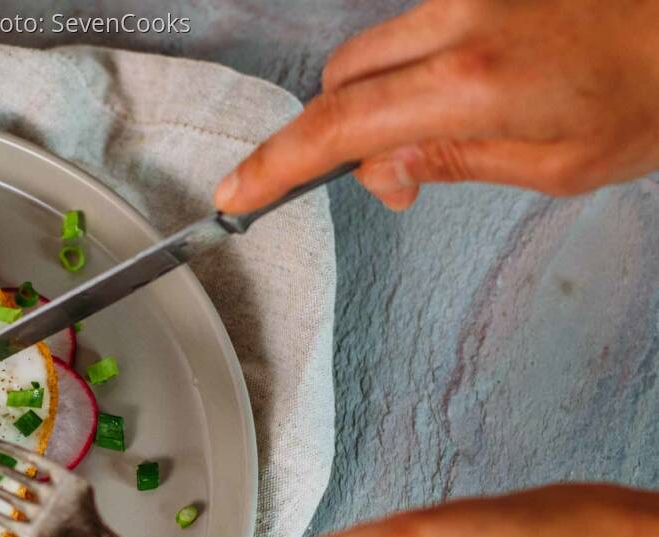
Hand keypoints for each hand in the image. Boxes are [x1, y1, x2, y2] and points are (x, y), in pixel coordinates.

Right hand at [214, 0, 658, 211]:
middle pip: (340, 82)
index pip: (339, 127)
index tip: (238, 193)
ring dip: (377, 102)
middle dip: (338, 137)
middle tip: (394, 182)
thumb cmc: (651, 98)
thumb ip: (454, 161)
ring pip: (371, 52)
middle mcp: (457, 24)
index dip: (278, 164)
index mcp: (472, 83)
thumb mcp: (556, 166)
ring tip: (438, 135)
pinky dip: (412, 71)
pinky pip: (412, 31)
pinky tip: (464, 92)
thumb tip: (381, 168)